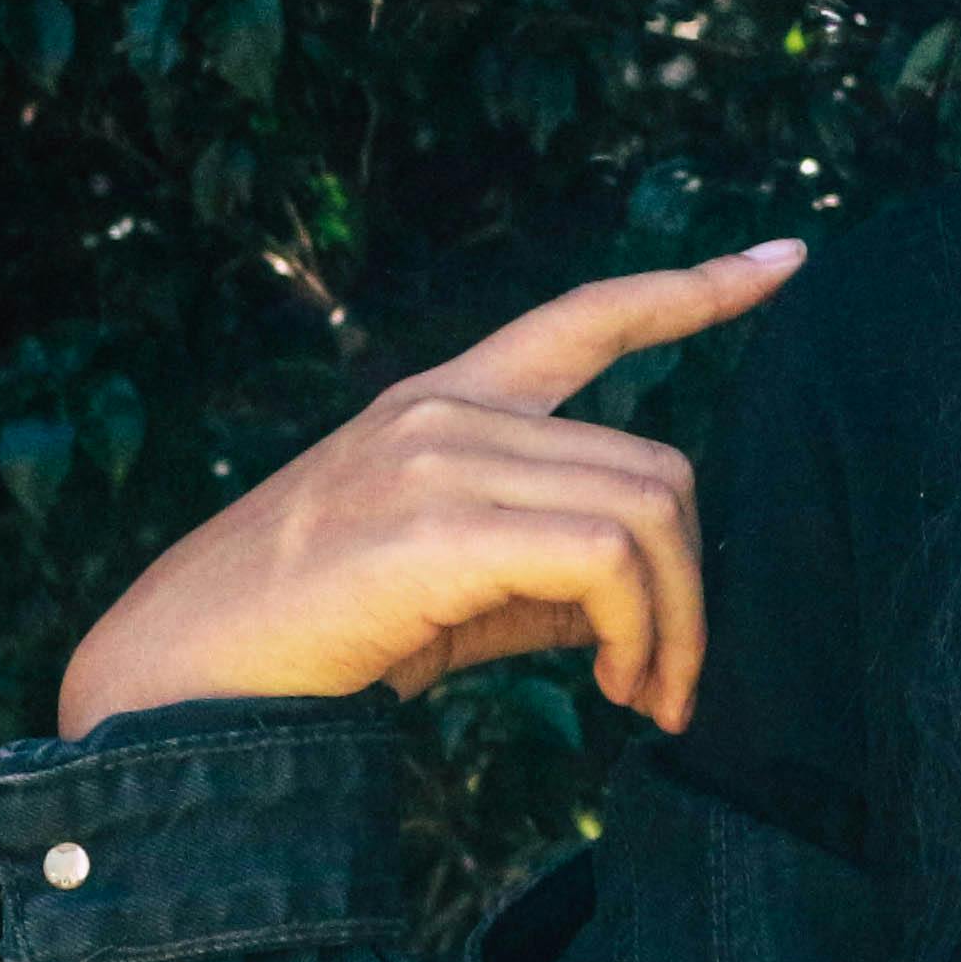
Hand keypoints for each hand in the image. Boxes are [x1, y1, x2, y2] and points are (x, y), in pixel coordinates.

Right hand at [53, 244, 804, 740]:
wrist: (173, 693)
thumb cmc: (301, 646)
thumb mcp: (441, 590)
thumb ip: (538, 573)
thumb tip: (636, 606)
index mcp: (441, 403)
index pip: (588, 316)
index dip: (695, 291)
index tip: (786, 264)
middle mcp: (444, 408)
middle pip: (658, 463)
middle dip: (692, 584)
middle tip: (668, 684)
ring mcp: (438, 457)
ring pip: (649, 510)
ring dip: (676, 623)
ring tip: (649, 697)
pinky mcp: (435, 526)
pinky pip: (608, 560)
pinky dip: (643, 632)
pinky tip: (621, 690)